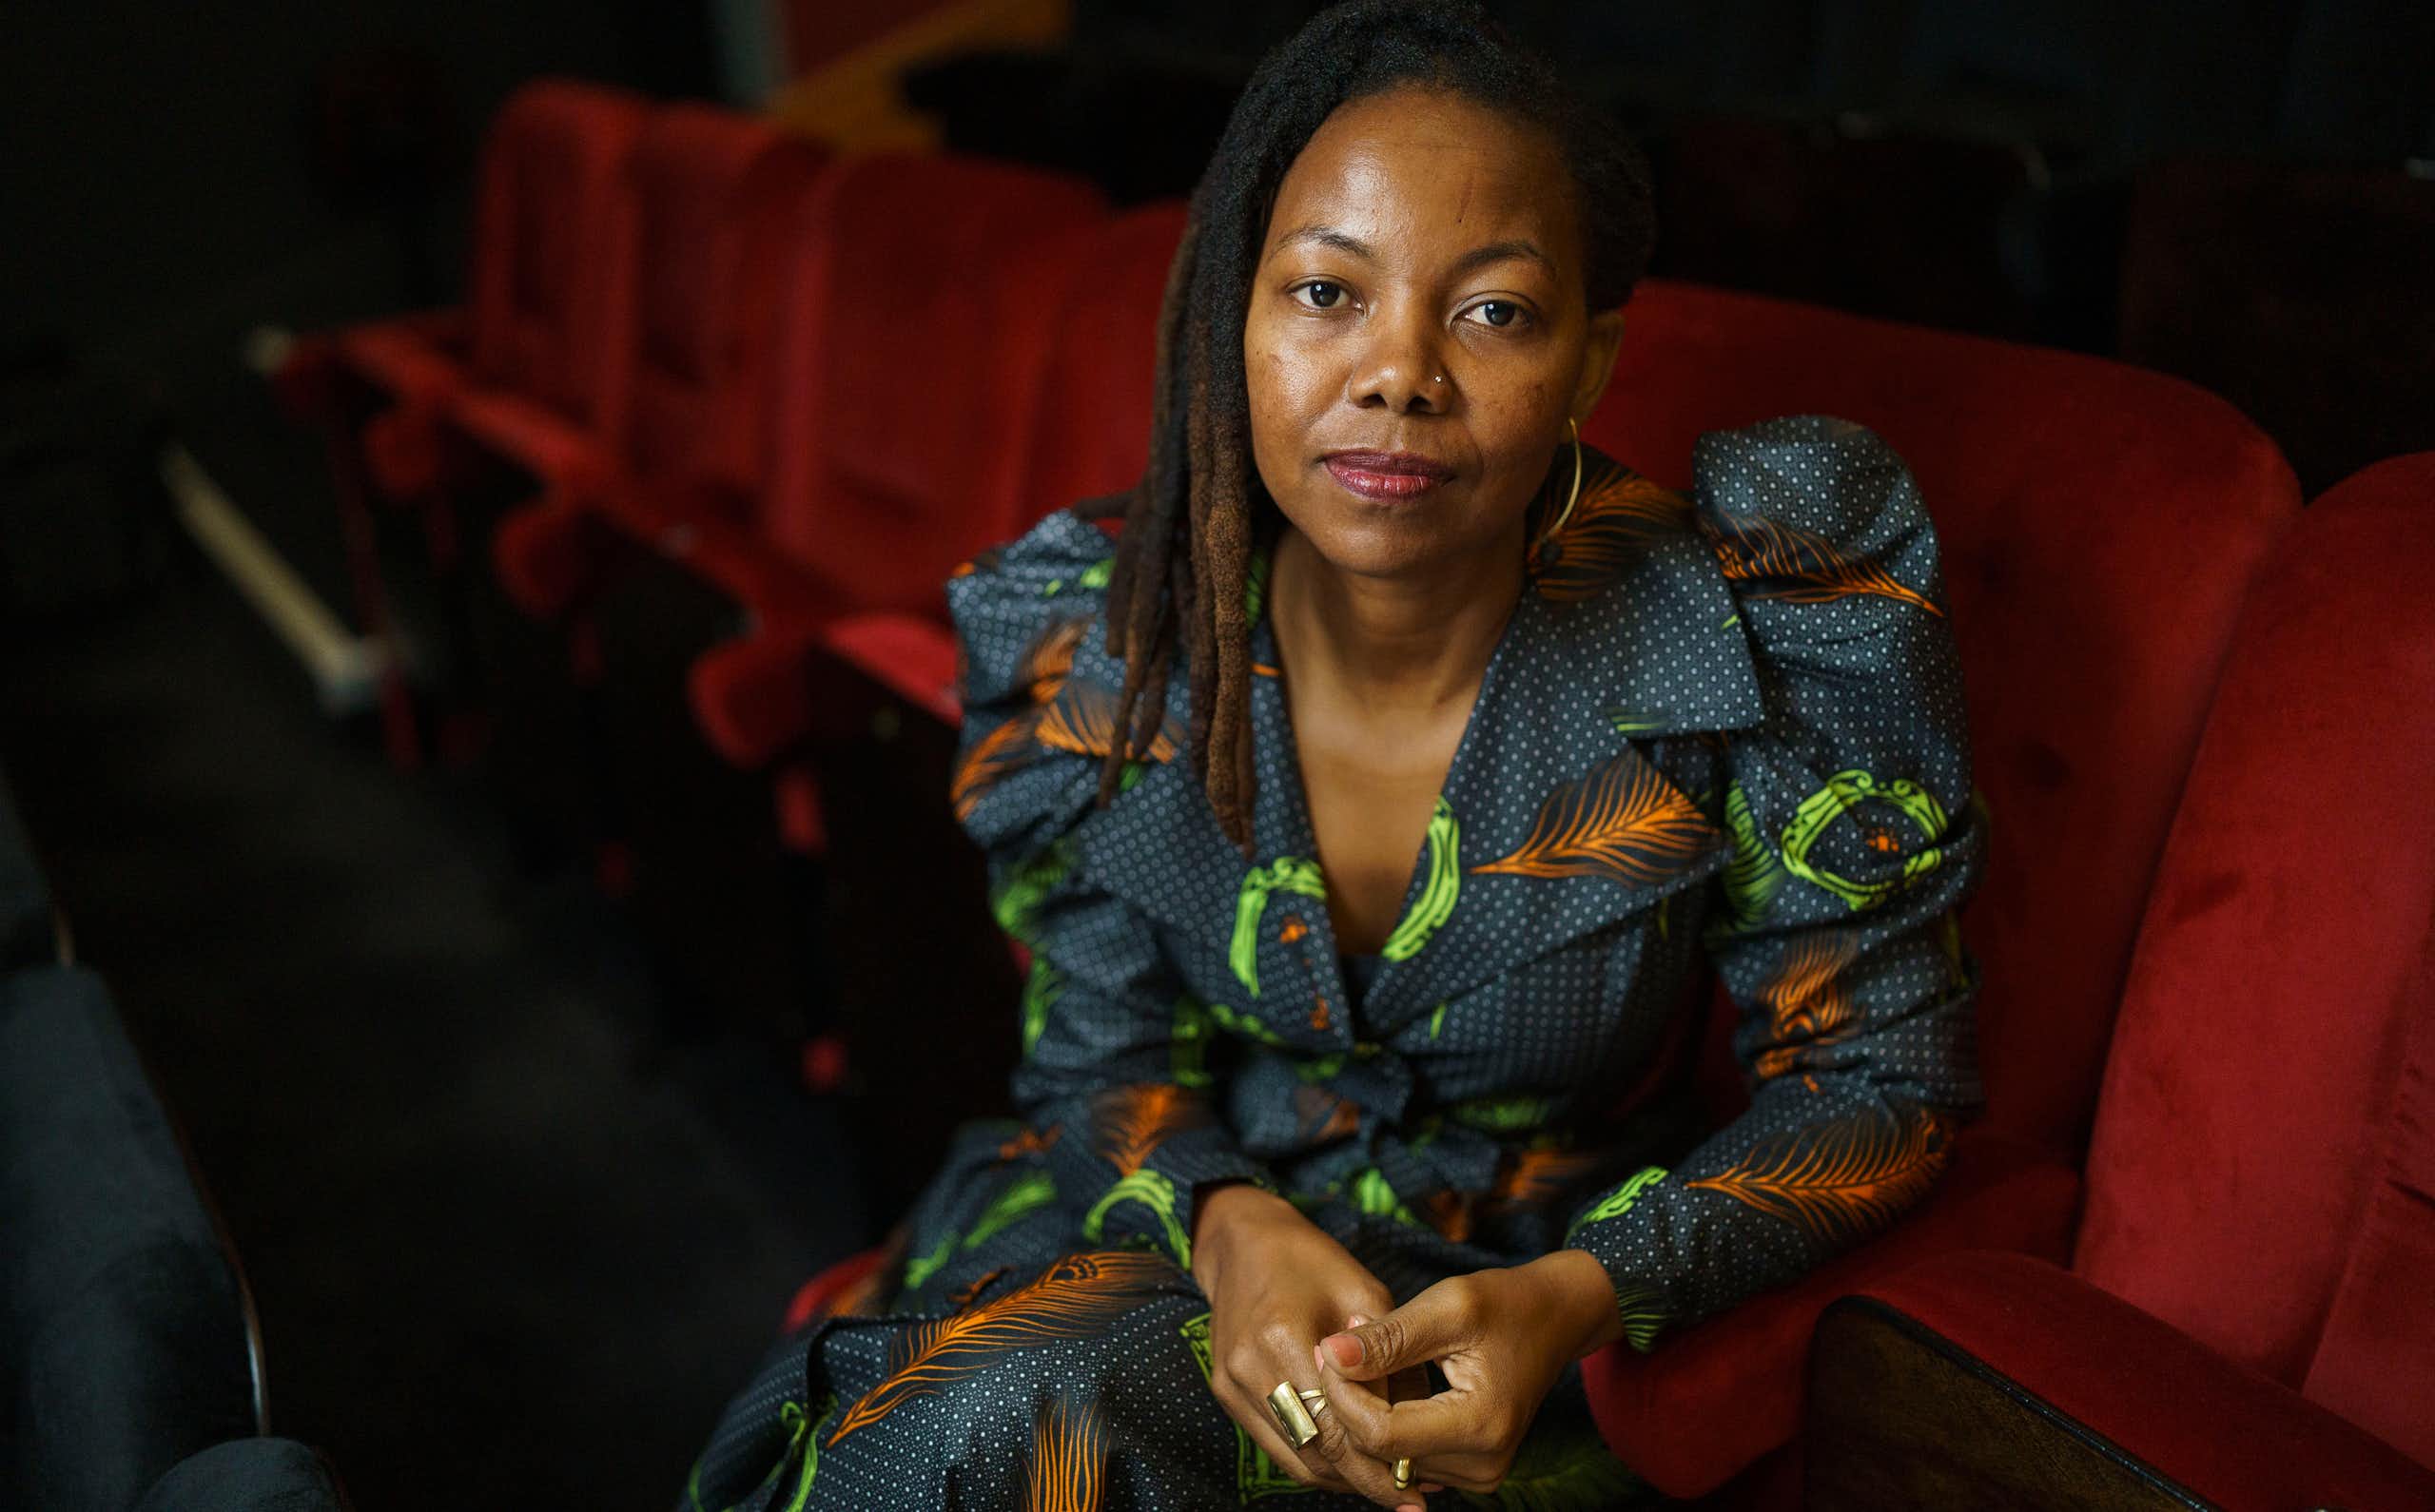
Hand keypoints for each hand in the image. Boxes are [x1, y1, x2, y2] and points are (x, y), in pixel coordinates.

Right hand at [1190, 1185, 1414, 1502]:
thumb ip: (1388, 1360)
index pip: (1336, 1427)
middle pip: (1314, 1453)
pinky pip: (1277, 1445)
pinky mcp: (1227, 1392)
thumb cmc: (1313, 1261)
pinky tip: (1349, 1465)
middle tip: (1409, 1497)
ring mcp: (1232, 1384)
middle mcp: (1249, 1369)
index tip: (1417, 1486)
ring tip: (1387, 1487)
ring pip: (1294, 1459)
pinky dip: (1315, 1461)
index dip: (1378, 1464)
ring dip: (1341, 1479)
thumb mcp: (1365, 1295)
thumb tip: (1419, 1424)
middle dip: (1364, 1481)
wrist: (1244, 1241)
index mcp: (1283, 1337)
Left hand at [1314, 1249, 1624, 1497]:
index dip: (1342, 1394)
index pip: (1380, 1434)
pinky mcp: (1473, 1471)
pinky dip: (1388, 1424)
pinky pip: (1408, 1457)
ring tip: (1369, 1360)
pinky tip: (1389, 1385)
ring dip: (1367, 1411)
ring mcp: (1481, 1475)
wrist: (1555, 1318)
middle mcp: (1483, 1464)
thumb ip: (1387, 1337)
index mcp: (1480, 1425)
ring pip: (1389, 1458)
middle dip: (1350, 1400)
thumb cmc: (1505, 1304)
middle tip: (1341, 1346)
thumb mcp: (1447, 1306)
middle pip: (1381, 1451)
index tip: (1329, 1348)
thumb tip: (1329, 1354)